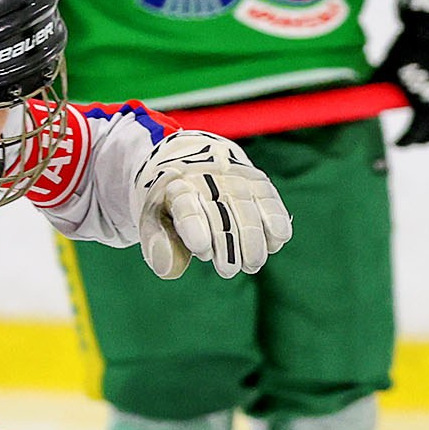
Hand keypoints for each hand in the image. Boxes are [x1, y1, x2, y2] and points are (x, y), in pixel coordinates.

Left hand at [131, 132, 291, 279]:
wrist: (191, 158)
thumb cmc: (169, 202)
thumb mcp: (151, 220)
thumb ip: (157, 245)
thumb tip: (170, 270)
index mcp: (175, 186)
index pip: (186, 205)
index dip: (195, 228)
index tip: (203, 251)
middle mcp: (206, 177)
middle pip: (220, 211)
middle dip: (228, 243)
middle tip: (229, 271)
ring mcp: (234, 177)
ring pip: (247, 207)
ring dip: (253, 239)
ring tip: (253, 265)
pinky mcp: (257, 181)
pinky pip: (270, 200)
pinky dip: (276, 221)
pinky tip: (277, 242)